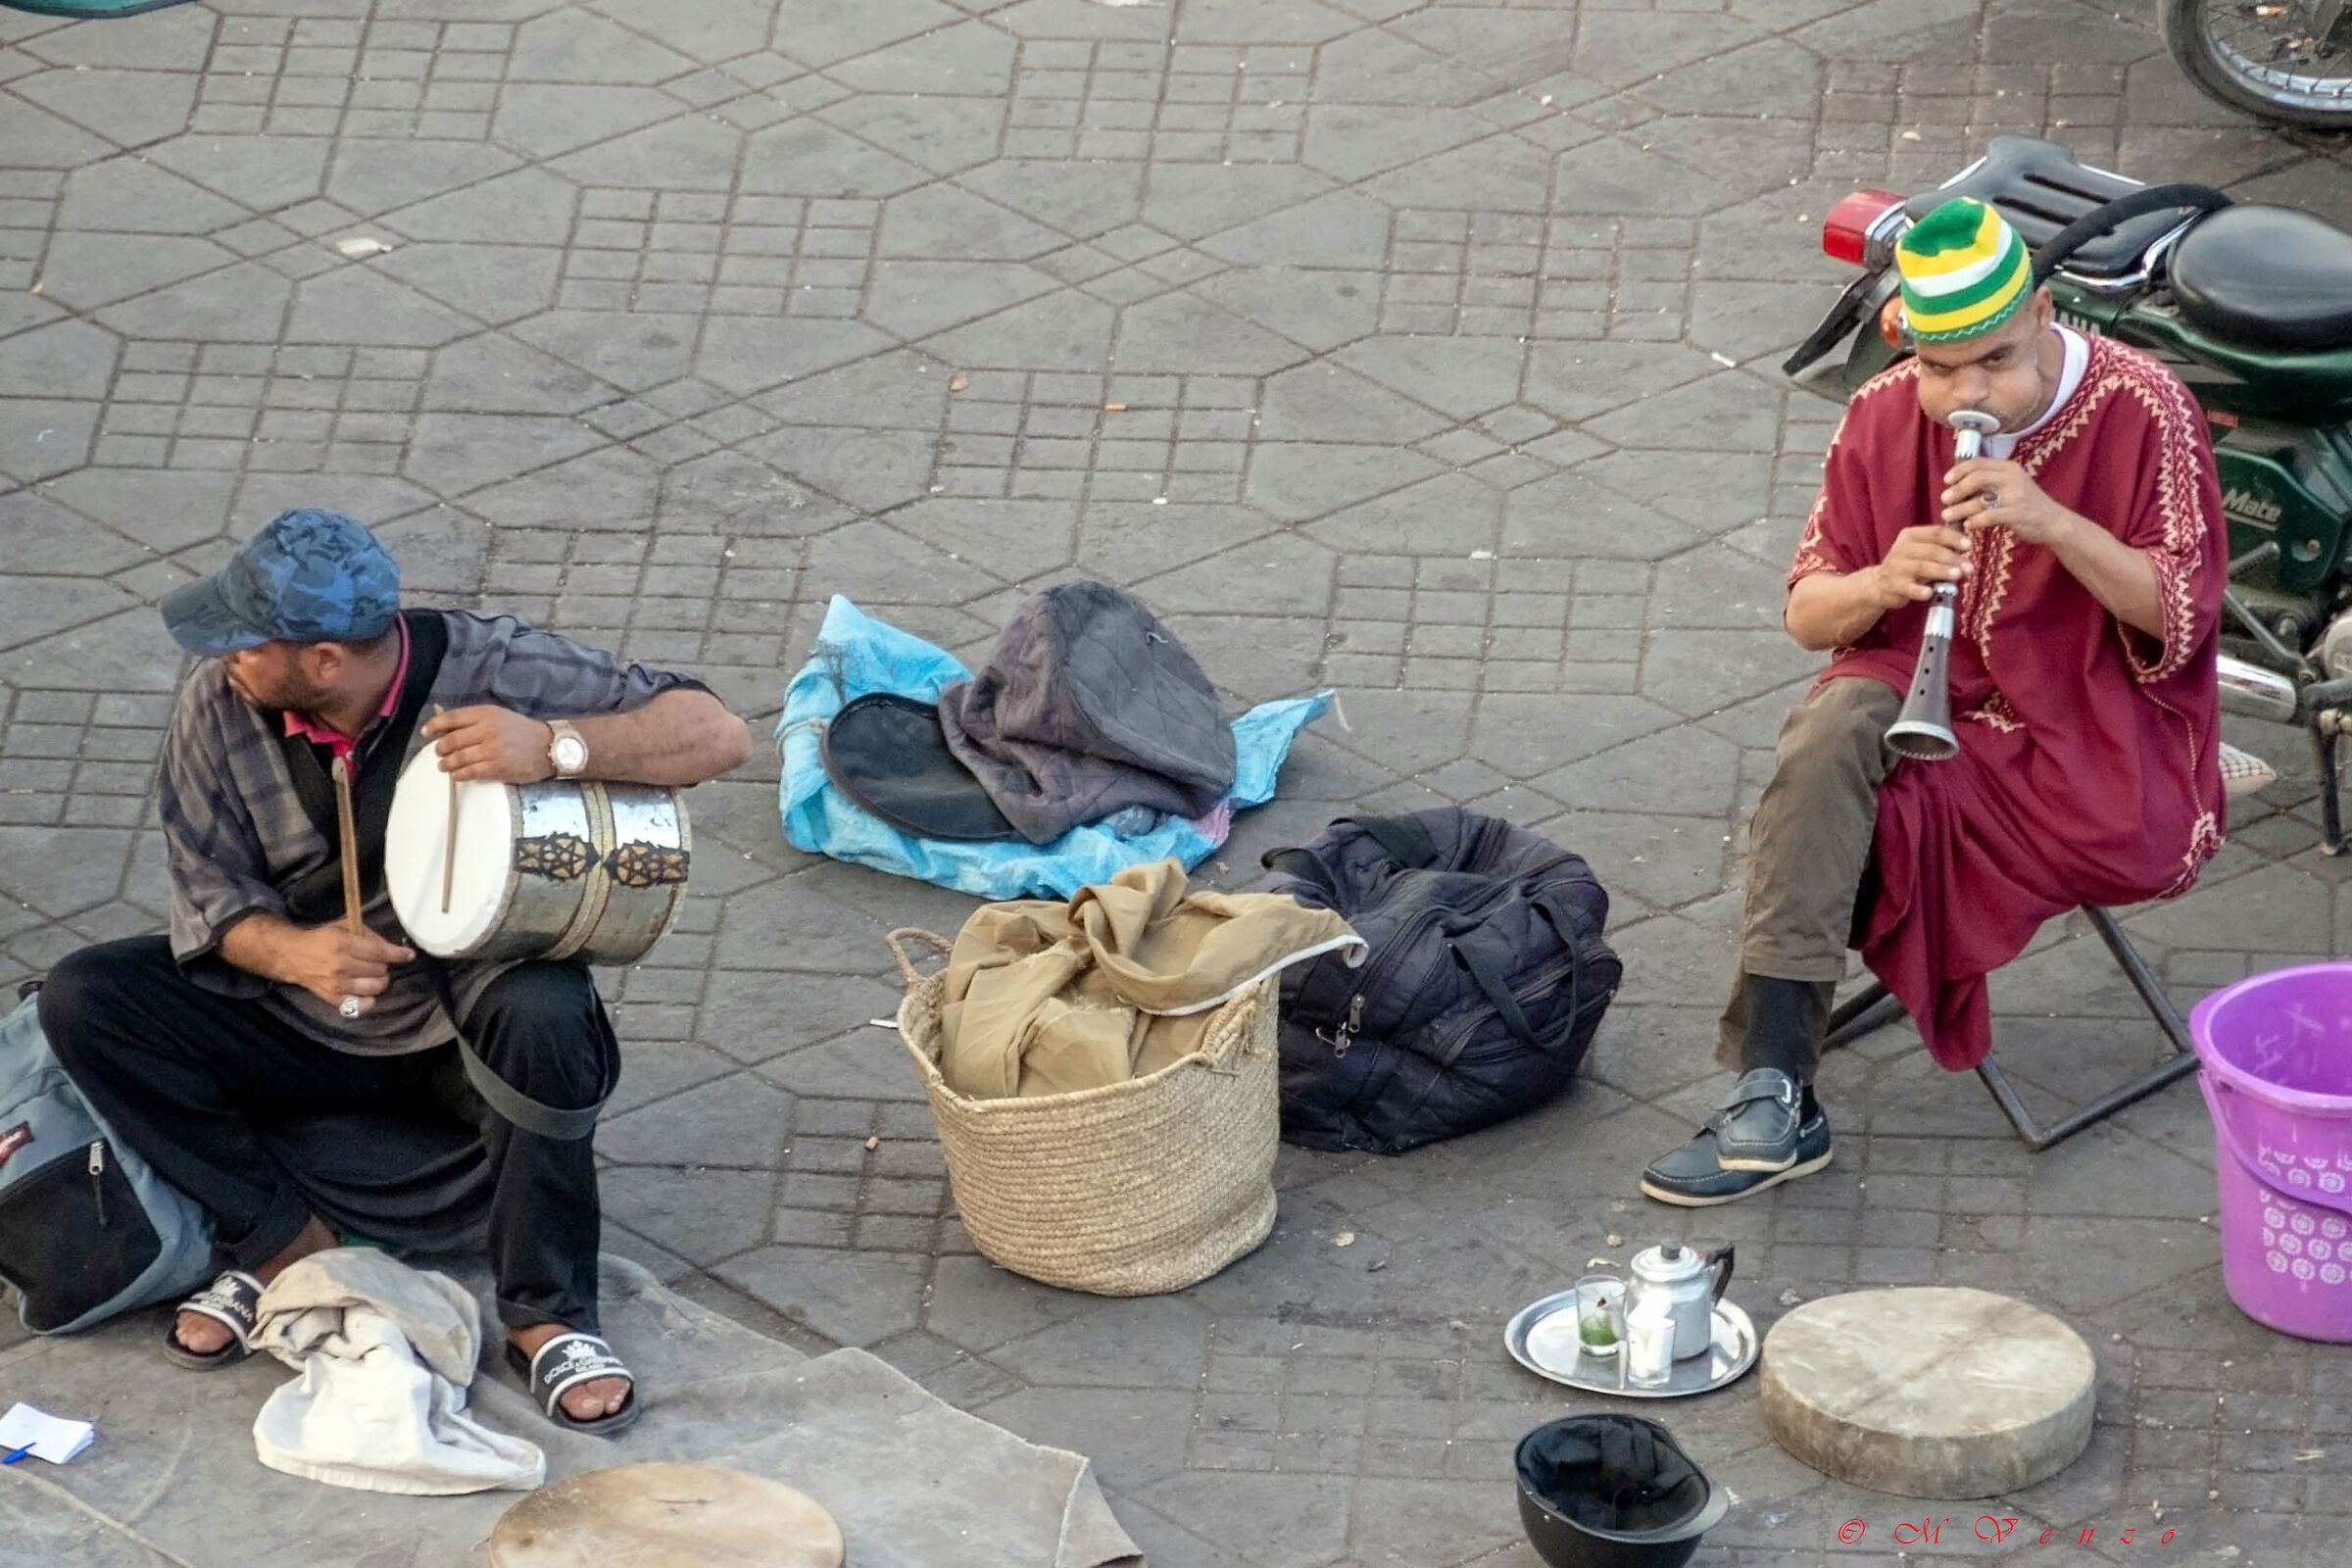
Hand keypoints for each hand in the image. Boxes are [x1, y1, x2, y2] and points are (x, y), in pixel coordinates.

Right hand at [288, 924, 413, 1013]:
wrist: (294, 956)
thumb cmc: (323, 940)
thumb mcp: (344, 927)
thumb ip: (369, 936)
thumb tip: (392, 949)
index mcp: (344, 945)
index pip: (380, 953)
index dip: (398, 955)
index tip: (409, 955)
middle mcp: (341, 966)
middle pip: (380, 970)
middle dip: (383, 966)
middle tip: (376, 962)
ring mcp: (337, 985)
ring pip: (375, 988)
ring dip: (379, 981)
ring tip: (372, 975)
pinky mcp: (333, 999)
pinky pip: (362, 1005)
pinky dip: (369, 999)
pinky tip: (366, 991)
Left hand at [422, 705, 555, 782]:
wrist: (550, 747)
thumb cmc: (522, 731)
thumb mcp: (498, 716)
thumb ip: (472, 719)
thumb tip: (441, 721)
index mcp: (487, 713)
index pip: (452, 718)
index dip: (434, 726)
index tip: (425, 733)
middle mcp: (487, 730)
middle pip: (451, 740)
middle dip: (440, 748)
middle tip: (439, 753)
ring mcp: (492, 750)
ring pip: (458, 758)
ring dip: (446, 764)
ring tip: (444, 766)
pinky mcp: (497, 768)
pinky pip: (470, 772)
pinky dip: (458, 775)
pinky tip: (457, 775)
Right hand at [1870, 524, 1971, 606]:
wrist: (1881, 583)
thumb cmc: (1910, 565)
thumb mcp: (1922, 551)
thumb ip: (1942, 548)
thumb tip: (1967, 548)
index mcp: (1911, 535)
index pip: (1936, 532)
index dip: (1954, 538)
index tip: (1969, 546)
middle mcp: (1902, 548)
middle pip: (1931, 550)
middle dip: (1952, 558)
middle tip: (1968, 567)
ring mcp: (1896, 567)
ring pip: (1922, 567)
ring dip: (1941, 571)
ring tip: (1957, 575)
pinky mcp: (1893, 585)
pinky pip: (1908, 587)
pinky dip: (1919, 590)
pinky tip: (1930, 593)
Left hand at [1943, 456, 2070, 545]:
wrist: (2053, 522)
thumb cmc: (2026, 504)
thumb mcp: (2011, 485)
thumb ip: (1990, 482)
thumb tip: (1959, 483)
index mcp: (2009, 468)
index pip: (1979, 463)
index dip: (1959, 470)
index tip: (1946, 480)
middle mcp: (2013, 478)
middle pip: (1977, 478)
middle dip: (1957, 489)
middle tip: (1944, 499)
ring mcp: (2016, 496)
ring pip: (1980, 499)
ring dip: (1960, 508)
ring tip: (1948, 515)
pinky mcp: (2017, 513)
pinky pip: (1989, 516)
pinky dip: (1975, 521)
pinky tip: (1967, 525)